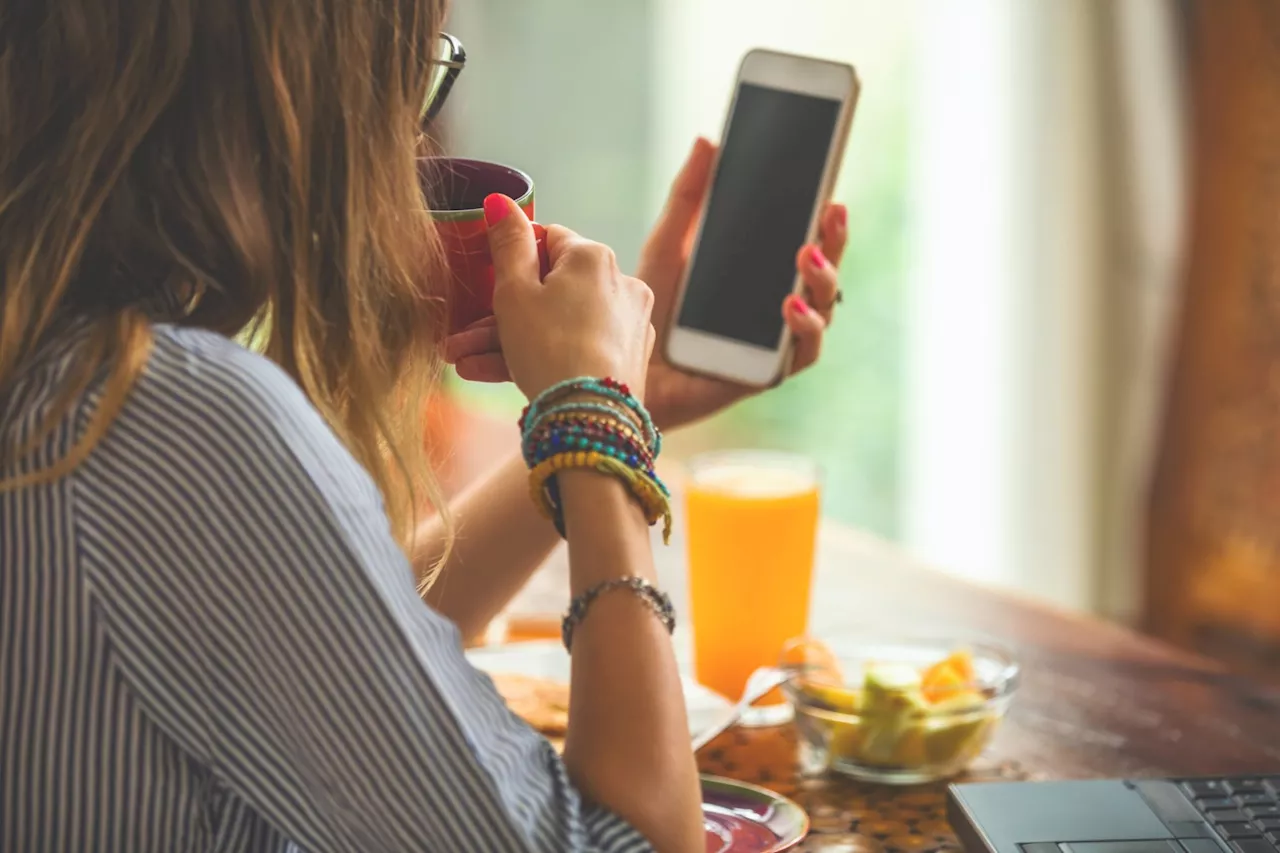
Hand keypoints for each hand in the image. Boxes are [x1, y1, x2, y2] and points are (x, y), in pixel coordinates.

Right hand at [449, 194, 654, 400]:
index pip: (547, 240)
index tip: (485, 286)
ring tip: (463, 363)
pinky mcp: (629, 359)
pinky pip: (576, 348)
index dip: (512, 261)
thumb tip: (501, 200)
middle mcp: (620, 282)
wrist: (591, 418)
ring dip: (508, 341)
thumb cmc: (549, 347)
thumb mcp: (514, 292)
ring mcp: (628, 323)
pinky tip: (494, 375)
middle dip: (498, 314)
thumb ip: (507, 244)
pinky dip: (541, 357)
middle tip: (459, 338)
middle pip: (550, 290)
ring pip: (558, 323)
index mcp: (594, 256)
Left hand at [639, 137, 848, 429]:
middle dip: (835, 239)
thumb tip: (709, 139)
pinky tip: (788, 304)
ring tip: (806, 254)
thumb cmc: (649, 312)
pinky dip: (804, 326)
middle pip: (824, 270)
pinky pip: (802, 352)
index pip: (806, 238)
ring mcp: (777, 340)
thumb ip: (688, 197)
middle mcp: (778, 304)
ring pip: (823, 308)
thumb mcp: (667, 244)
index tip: (830, 187)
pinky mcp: (768, 373)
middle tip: (830, 210)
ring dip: (823, 279)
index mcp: (762, 272)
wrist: (621, 372)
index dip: (825, 216)